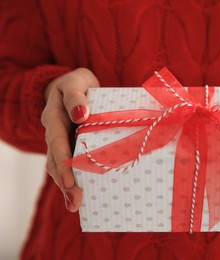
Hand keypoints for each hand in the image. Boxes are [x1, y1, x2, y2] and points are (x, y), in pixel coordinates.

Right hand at [41, 68, 99, 211]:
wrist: (74, 88)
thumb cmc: (79, 85)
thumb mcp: (78, 82)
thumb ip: (76, 96)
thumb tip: (80, 115)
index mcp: (55, 116)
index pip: (57, 140)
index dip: (63, 161)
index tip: (70, 180)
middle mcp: (54, 131)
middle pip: (55, 158)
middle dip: (64, 181)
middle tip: (75, 200)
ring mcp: (59, 141)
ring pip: (58, 165)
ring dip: (66, 186)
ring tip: (75, 204)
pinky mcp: (67, 147)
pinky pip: (65, 165)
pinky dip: (70, 181)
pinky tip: (76, 197)